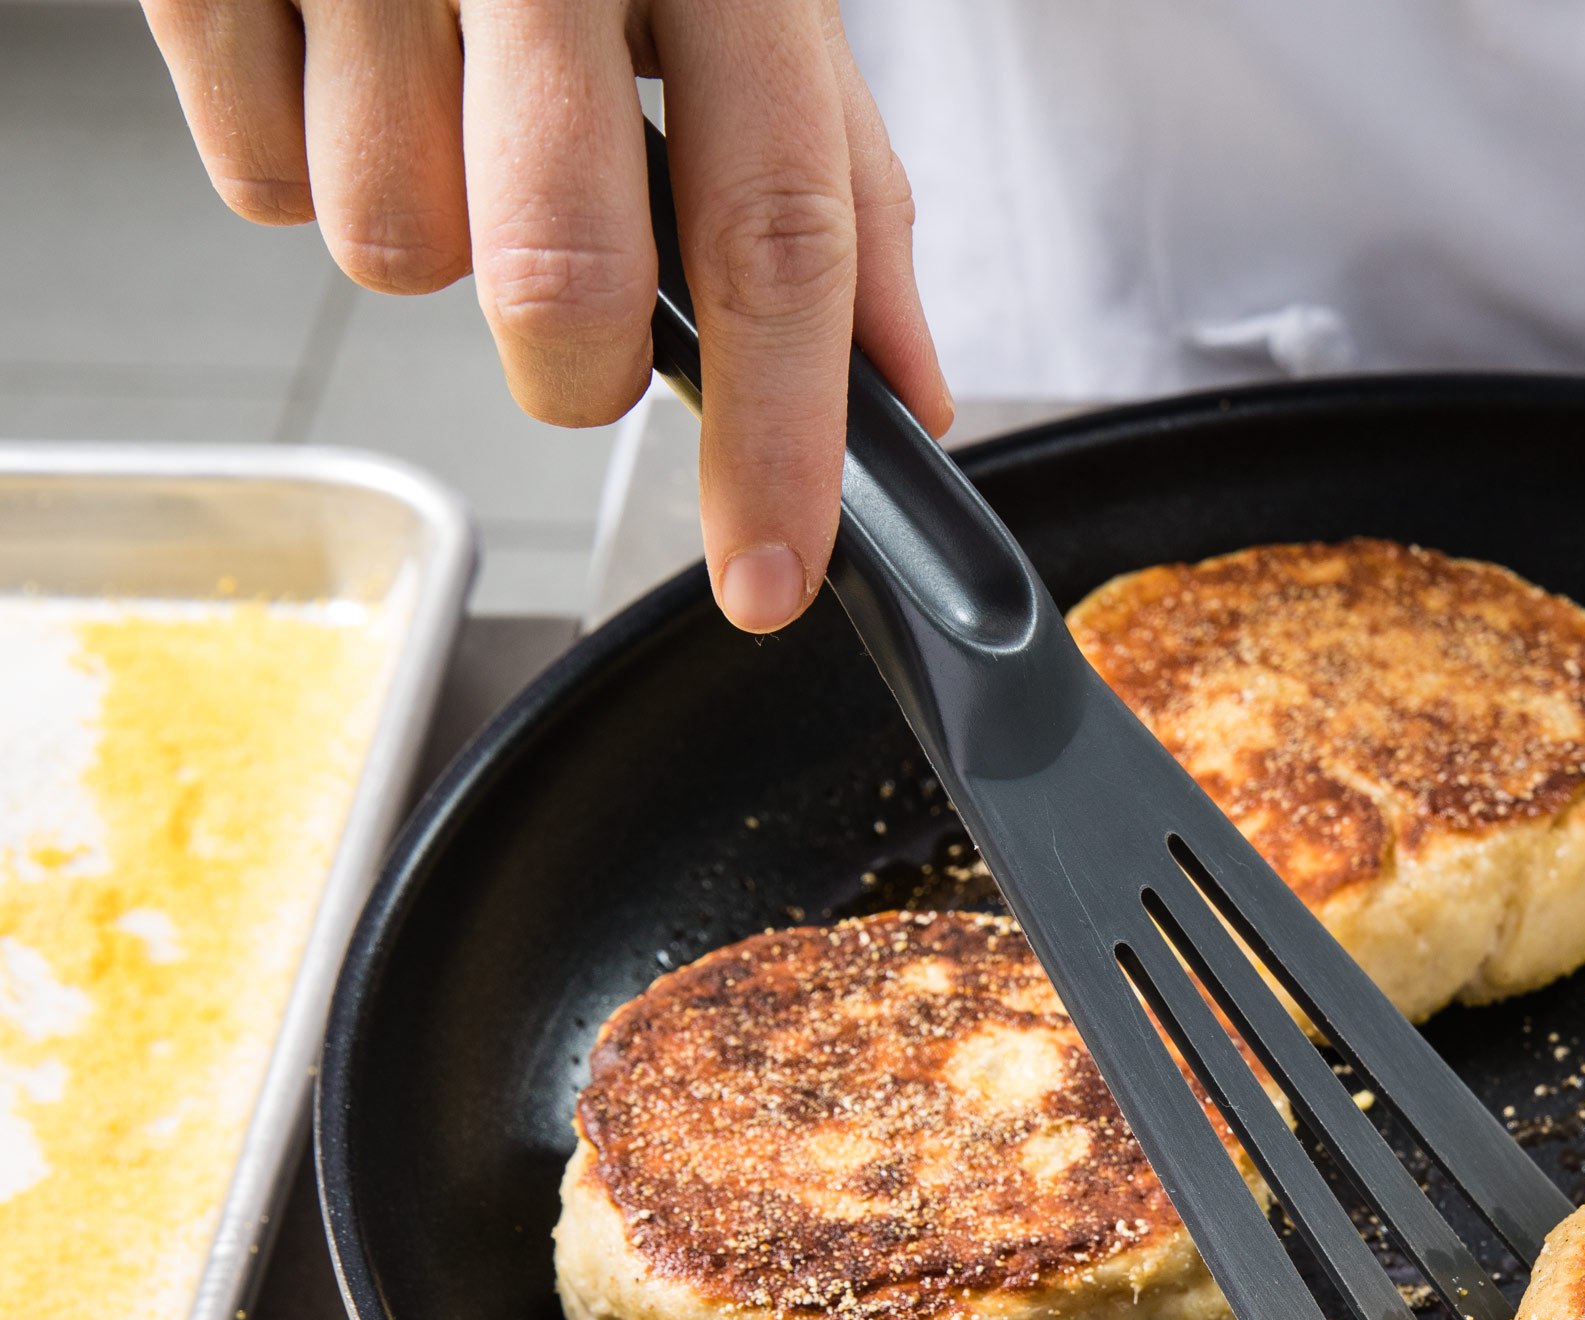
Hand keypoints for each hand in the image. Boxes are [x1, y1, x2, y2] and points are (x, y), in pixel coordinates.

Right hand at [141, 0, 952, 632]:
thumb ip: (835, 178)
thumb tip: (910, 389)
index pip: (777, 232)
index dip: (781, 437)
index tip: (773, 577)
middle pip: (564, 284)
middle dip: (576, 367)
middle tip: (579, 308)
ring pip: (392, 251)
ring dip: (426, 228)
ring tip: (440, 98)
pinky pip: (253, 179)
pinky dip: (299, 156)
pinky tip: (340, 56)